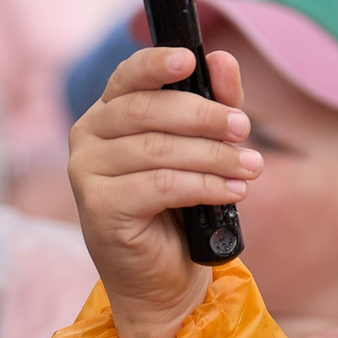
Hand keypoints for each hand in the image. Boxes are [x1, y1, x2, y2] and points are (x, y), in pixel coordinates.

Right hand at [69, 47, 261, 337]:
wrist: (163, 278)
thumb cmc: (181, 208)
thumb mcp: (204, 148)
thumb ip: (215, 104)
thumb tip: (222, 60)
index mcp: (109, 113)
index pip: (129, 76)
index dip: (157, 64)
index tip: (190, 59)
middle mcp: (88, 137)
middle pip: (147, 110)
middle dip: (204, 116)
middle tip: (243, 128)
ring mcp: (86, 172)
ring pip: (158, 149)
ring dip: (214, 156)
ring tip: (251, 167)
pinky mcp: (99, 207)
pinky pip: (160, 185)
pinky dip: (203, 185)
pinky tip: (232, 191)